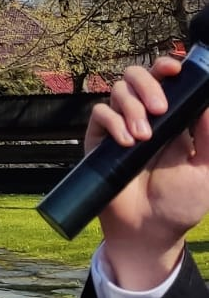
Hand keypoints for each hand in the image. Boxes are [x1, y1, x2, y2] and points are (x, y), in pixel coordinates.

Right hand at [90, 57, 208, 289]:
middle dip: (147, 84)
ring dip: (130, 107)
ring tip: (143, 137)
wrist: (149, 231)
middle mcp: (144, 115)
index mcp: (173, 118)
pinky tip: (127, 143)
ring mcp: (120, 125)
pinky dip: (112, 123)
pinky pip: (99, 114)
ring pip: (117, 90)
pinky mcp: (100, 140)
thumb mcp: (206, 171)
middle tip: (158, 107)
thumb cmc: (181, 203)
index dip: (166, 66)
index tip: (173, 68)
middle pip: (136, 75)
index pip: (166, 80)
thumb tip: (206, 102)